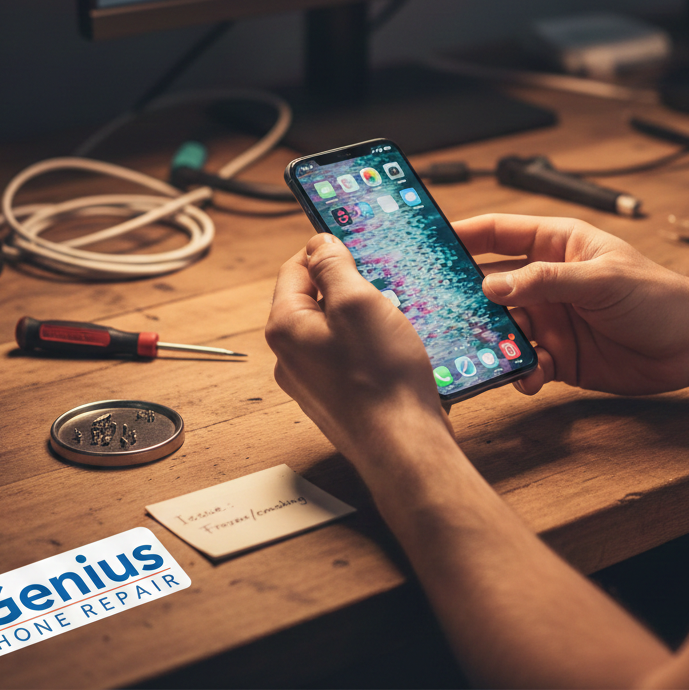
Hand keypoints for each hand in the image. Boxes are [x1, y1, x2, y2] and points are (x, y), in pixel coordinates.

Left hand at [265, 234, 451, 466]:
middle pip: (312, 299)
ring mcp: (311, 381)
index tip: (355, 247)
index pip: (294, 269)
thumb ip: (333, 266)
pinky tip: (393, 351)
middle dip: (347, 286)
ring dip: (360, 317)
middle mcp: (289, 356)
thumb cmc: (381, 377)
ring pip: (332, 329)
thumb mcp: (358, 302)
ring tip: (392, 320)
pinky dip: (368, 346)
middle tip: (381, 284)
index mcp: (285, 327)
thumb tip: (318, 243)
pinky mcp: (336, 399)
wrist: (403, 446)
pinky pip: (346, 357)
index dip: (325, 252)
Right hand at [455, 214, 688, 396]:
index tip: (431, 241)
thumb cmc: (658, 296)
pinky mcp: (559, 356)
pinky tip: (527, 376)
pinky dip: (520, 370)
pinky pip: (525, 361)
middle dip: (468, 297)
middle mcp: (547, 281)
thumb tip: (493, 286)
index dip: (465, 234)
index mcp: (556, 245)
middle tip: (441, 309)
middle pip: (492, 285)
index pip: (500, 233)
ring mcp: (551, 319)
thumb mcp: (601, 279)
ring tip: (483, 351)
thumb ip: (546, 281)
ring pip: (504, 327)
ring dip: (492, 340)